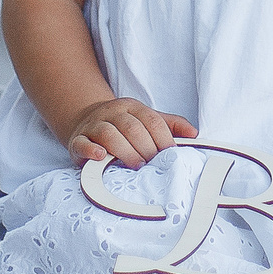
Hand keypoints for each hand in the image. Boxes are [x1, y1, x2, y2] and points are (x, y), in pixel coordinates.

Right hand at [65, 98, 197, 166]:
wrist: (86, 120)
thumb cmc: (123, 126)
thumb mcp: (146, 120)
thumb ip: (170, 125)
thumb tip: (194, 133)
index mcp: (132, 107)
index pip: (151, 120)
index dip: (163, 138)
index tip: (171, 155)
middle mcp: (112, 113)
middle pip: (131, 128)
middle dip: (146, 148)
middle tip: (153, 165)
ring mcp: (94, 125)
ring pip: (109, 134)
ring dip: (124, 151)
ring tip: (136, 166)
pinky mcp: (77, 140)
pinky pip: (82, 143)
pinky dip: (91, 150)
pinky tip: (102, 157)